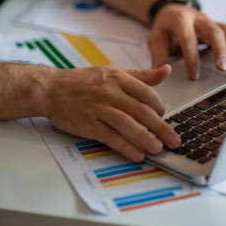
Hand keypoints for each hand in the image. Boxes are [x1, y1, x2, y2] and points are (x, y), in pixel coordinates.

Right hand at [41, 64, 180, 160]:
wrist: (51, 89)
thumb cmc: (83, 81)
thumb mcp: (113, 72)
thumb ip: (141, 75)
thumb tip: (166, 70)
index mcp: (118, 77)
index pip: (146, 93)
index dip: (159, 107)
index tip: (165, 117)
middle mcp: (110, 91)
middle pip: (141, 111)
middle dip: (160, 127)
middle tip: (174, 140)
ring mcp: (98, 108)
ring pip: (128, 124)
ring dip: (145, 138)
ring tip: (158, 149)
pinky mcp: (88, 124)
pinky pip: (110, 137)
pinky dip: (125, 147)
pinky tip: (137, 155)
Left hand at [148, 5, 225, 79]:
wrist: (170, 10)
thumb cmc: (164, 27)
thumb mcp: (155, 39)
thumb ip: (158, 56)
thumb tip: (160, 73)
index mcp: (181, 20)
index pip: (188, 38)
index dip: (192, 57)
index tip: (194, 75)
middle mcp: (199, 18)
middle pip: (213, 31)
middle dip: (219, 49)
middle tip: (222, 67)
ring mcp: (212, 21)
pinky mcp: (220, 26)